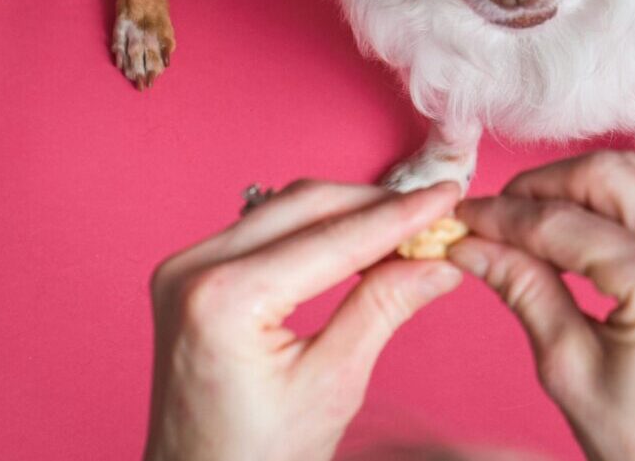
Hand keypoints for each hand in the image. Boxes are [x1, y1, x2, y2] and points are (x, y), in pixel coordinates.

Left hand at [146, 180, 465, 460]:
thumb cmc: (255, 457)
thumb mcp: (332, 385)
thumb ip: (383, 308)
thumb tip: (438, 261)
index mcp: (224, 299)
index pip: (334, 238)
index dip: (400, 216)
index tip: (449, 199)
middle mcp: (192, 270)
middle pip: (306, 205)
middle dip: (376, 206)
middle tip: (436, 213)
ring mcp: (184, 270)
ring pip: (285, 209)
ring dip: (348, 213)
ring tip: (406, 229)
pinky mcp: (189, 277)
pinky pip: (263, 230)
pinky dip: (315, 230)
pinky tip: (357, 242)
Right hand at [452, 152, 634, 460]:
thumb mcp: (570, 369)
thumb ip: (524, 290)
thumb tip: (473, 246)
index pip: (560, 222)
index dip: (501, 217)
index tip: (462, 221)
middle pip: (604, 174)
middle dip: (541, 186)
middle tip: (494, 216)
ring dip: (577, 189)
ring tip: (528, 223)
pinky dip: (614, 206)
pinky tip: (577, 232)